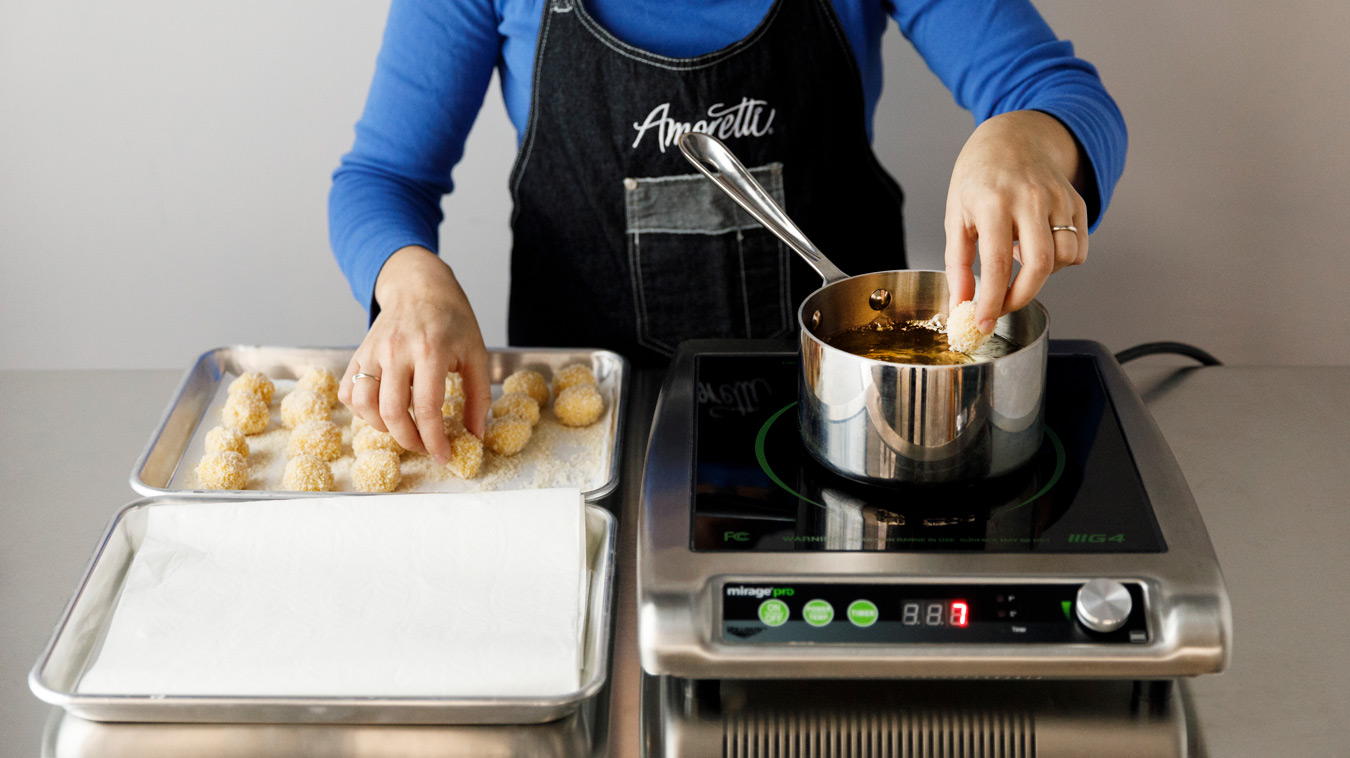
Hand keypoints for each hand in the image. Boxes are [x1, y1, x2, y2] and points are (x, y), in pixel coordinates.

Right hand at [338, 246, 492, 463]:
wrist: (420, 286)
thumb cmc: (452, 319)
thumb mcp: (476, 353)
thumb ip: (478, 397)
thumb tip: (475, 435)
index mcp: (430, 349)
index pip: (427, 408)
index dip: (435, 440)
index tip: (444, 455)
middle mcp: (396, 350)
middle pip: (392, 412)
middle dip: (409, 441)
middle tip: (425, 447)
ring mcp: (372, 351)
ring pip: (364, 405)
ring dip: (383, 428)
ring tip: (405, 430)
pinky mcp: (358, 353)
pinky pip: (348, 392)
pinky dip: (361, 411)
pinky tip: (382, 412)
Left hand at [944, 110, 1089, 332]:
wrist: (1012, 137)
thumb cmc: (978, 178)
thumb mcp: (955, 215)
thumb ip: (957, 262)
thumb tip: (961, 303)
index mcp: (993, 202)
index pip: (995, 264)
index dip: (990, 301)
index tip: (983, 323)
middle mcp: (1030, 199)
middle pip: (1040, 265)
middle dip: (1021, 297)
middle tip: (1002, 307)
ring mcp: (1059, 199)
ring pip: (1064, 258)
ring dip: (1042, 275)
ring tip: (1018, 259)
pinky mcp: (1077, 202)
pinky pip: (1078, 248)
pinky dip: (1061, 260)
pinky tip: (1037, 246)